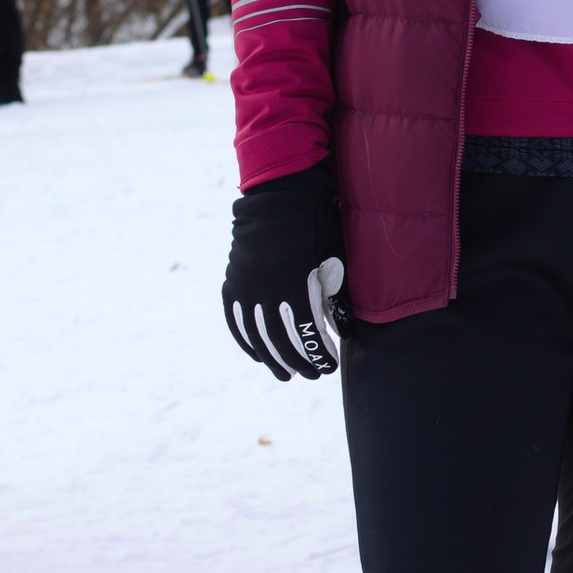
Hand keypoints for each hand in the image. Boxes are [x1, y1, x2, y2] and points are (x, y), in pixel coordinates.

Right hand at [223, 165, 347, 381]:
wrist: (278, 197)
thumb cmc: (314, 226)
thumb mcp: (332, 260)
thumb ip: (335, 298)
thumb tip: (339, 331)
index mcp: (295, 288)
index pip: (307, 335)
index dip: (319, 356)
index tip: (329, 367)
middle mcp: (267, 294)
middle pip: (281, 342)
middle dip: (299, 363)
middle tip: (312, 375)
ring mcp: (245, 290)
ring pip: (257, 337)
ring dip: (273, 360)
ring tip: (286, 375)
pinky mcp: (233, 284)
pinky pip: (237, 322)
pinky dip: (247, 342)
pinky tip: (258, 356)